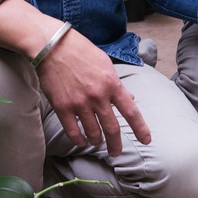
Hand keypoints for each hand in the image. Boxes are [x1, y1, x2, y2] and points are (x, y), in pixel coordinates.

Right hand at [35, 29, 151, 154]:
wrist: (52, 46)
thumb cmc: (80, 51)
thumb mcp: (105, 64)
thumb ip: (117, 84)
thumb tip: (130, 98)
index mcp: (112, 84)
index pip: (131, 112)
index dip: (140, 129)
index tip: (146, 140)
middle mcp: (98, 96)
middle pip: (112, 129)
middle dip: (116, 144)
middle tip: (116, 151)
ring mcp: (80, 103)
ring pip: (93, 133)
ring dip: (97, 141)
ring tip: (97, 142)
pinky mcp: (62, 107)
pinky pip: (73, 131)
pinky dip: (79, 140)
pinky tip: (81, 141)